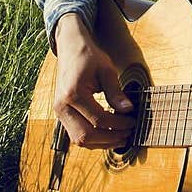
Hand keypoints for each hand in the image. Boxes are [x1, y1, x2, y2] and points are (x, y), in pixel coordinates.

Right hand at [52, 13, 135, 148]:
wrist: (70, 49)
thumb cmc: (88, 57)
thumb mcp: (106, 70)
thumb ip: (116, 92)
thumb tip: (129, 110)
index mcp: (73, 94)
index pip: (98, 119)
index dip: (118, 124)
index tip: (133, 121)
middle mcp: (62, 107)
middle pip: (85, 136)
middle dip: (109, 139)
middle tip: (128, 134)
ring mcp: (59, 113)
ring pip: (79, 140)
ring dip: (100, 142)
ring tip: (121, 137)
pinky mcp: (62, 115)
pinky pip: (76, 134)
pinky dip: (93, 138)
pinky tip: (108, 133)